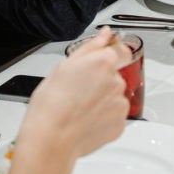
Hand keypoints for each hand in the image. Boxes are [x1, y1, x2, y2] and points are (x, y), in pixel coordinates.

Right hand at [19, 28, 126, 159]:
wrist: (52, 138)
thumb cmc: (52, 104)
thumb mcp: (64, 65)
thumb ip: (90, 47)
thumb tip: (104, 34)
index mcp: (104, 62)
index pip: (121, 50)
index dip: (110, 54)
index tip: (102, 58)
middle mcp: (116, 82)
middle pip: (114, 75)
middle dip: (100, 80)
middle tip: (78, 89)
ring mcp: (120, 104)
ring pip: (114, 96)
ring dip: (102, 99)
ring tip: (79, 107)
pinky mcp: (119, 124)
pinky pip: (114, 116)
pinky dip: (103, 116)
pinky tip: (84, 119)